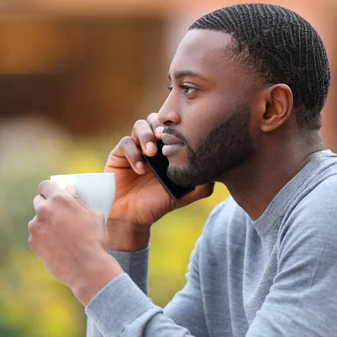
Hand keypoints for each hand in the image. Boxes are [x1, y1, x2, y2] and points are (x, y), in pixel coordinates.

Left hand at [28, 180, 123, 304]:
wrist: (87, 268)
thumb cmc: (94, 240)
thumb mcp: (94, 215)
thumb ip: (79, 201)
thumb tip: (70, 190)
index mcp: (60, 199)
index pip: (45, 186)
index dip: (49, 189)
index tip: (54, 194)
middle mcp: (44, 210)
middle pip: (38, 201)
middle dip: (46, 205)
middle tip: (58, 214)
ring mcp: (36, 227)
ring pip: (37, 220)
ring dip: (45, 223)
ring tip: (61, 235)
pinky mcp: (33, 243)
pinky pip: (36, 236)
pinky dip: (44, 239)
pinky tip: (57, 246)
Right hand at [105, 113, 214, 249]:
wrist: (132, 217)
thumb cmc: (157, 204)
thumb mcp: (183, 195)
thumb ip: (200, 186)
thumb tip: (217, 173)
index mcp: (167, 149)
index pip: (172, 126)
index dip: (176, 121)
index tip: (182, 122)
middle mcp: (151, 144)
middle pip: (155, 119)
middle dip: (160, 124)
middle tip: (164, 135)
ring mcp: (135, 148)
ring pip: (139, 126)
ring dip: (146, 136)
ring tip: (151, 152)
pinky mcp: (119, 154)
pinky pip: (125, 143)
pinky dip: (133, 153)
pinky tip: (140, 169)